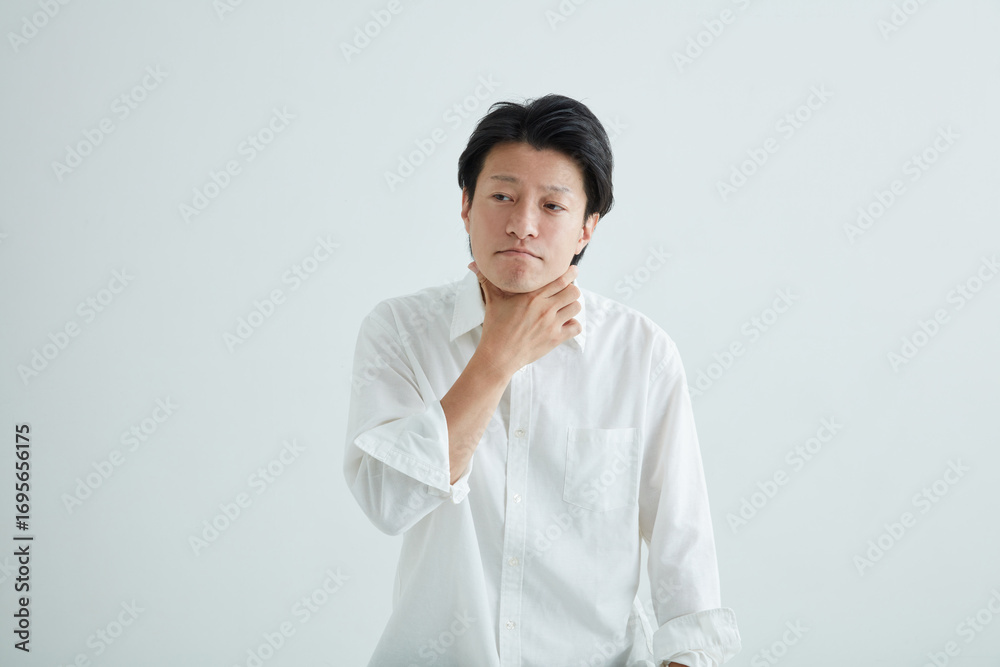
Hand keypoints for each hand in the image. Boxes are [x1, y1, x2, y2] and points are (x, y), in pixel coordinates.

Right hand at [468, 260, 581, 376]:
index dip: (570, 273)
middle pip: (574, 291)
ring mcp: (551, 324)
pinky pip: (576, 327)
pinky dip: (573, 325)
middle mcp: (545, 308)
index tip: (572, 271)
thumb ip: (486, 280)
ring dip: (572, 306)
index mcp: (532, 296)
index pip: (560, 279)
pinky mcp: (555, 338)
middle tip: (566, 292)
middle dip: (572, 290)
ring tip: (564, 308)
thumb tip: (472, 264)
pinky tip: (564, 324)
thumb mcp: (492, 300)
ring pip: (576, 307)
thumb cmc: (495, 327)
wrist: (498, 355)